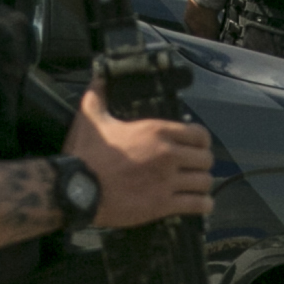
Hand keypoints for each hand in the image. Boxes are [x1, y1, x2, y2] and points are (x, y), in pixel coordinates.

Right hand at [68, 84, 216, 228]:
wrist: (77, 189)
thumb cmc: (85, 154)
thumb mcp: (90, 118)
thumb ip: (98, 96)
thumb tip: (98, 78)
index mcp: (156, 131)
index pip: (199, 134)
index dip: (201, 141)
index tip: (196, 147)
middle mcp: (167, 154)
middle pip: (206, 159)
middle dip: (201, 164)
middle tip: (193, 168)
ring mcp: (167, 181)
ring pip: (204, 181)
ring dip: (201, 184)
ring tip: (195, 187)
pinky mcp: (163, 204)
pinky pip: (198, 204)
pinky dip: (203, 205)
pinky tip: (200, 204)